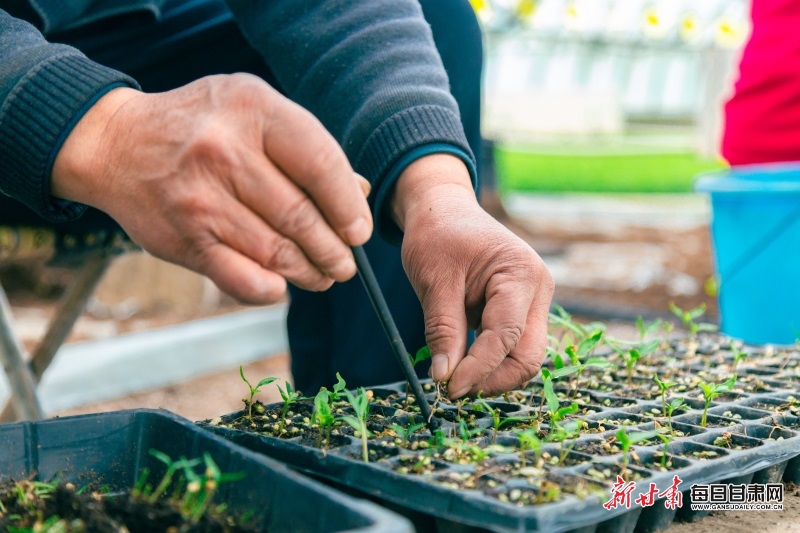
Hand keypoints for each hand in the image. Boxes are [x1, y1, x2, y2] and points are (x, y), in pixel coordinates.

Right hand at [52, 74, 372, 303]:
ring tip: (323, 276)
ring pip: (275, 252)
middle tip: (344, 264)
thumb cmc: (204, 127)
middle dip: (333, 251)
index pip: (321, 164)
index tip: (360, 232)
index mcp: (253, 110)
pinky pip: (239, 278)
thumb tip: (360, 193)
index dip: (348, 207)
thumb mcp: (255, 112)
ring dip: (309, 273)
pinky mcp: (183, 238)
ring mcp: (200, 197)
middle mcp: (225, 151)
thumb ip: (307, 148)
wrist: (117, 144)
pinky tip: (282, 287)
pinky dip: (268, 290)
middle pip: (301, 216)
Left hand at [393, 154, 553, 397]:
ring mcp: (534, 301)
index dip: (478, 368)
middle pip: (529, 355)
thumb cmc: (437, 236)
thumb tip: (444, 378)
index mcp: (520, 273)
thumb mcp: (433, 281)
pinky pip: (513, 346)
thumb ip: (442, 330)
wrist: (443, 211)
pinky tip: (462, 364)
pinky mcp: (522, 311)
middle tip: (452, 390)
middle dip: (493, 379)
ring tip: (453, 378)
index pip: (506, 336)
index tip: (448, 388)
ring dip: (492, 374)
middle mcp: (537, 289)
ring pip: (524, 356)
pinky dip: (490, 361)